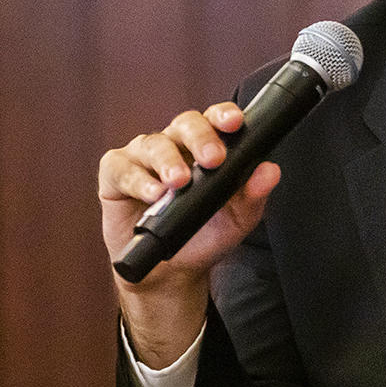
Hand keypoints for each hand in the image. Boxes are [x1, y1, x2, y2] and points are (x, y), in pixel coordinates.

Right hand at [99, 103, 280, 364]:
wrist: (170, 271)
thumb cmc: (205, 235)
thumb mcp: (238, 219)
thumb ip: (254, 194)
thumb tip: (270, 170)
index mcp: (206, 146)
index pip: (215, 119)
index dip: (223, 115)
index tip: (235, 123)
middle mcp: (175, 145)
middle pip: (185, 123)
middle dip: (200, 137)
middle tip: (212, 159)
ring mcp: (143, 158)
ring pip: (153, 143)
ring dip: (167, 160)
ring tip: (178, 181)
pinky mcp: (116, 175)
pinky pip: (121, 167)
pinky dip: (137, 179)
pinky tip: (151, 194)